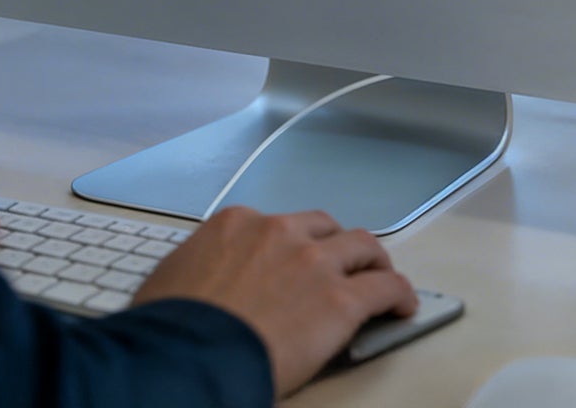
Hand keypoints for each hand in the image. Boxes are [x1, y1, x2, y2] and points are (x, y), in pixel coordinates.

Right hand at [132, 206, 415, 397]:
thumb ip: (199, 267)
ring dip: (374, 261)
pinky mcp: (340, 301)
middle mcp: (279, 231)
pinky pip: (384, 288)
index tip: (294, 263)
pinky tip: (403, 306)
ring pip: (361, 247)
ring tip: (383, 279)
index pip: (276, 225)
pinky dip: (399, 294)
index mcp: (237, 223)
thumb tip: (196, 283)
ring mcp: (313, 263)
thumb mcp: (172, 278)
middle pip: (324, 227)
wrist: (191, 351)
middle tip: (345, 265)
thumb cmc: (172, 325)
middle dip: (336, 244)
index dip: (290, 246)